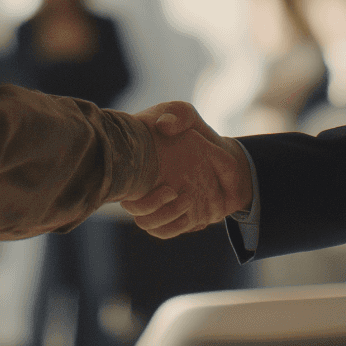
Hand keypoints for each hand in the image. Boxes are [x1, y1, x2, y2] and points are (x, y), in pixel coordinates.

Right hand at [121, 101, 252, 238]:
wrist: (226, 160)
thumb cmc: (197, 132)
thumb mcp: (188, 115)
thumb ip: (177, 115)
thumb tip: (163, 125)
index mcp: (139, 161)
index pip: (119, 177)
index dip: (129, 183)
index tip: (159, 175)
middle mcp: (143, 184)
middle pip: (129, 205)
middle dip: (148, 204)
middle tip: (172, 190)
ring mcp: (157, 202)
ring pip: (144, 222)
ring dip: (165, 216)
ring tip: (188, 199)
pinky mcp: (172, 217)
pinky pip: (163, 231)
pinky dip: (176, 227)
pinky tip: (194, 215)